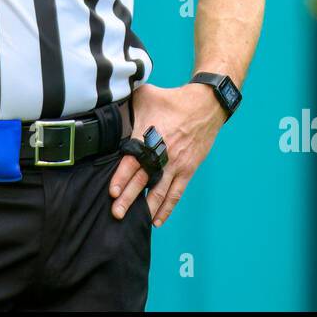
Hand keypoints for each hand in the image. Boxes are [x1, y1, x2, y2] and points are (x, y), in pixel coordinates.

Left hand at [109, 82, 225, 227]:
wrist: (205, 105)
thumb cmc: (173, 100)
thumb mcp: (146, 95)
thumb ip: (127, 102)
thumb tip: (110, 98)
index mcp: (150, 137)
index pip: (132, 161)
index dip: (121, 177)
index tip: (112, 192)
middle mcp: (163, 154)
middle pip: (143, 180)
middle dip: (128, 198)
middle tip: (116, 213)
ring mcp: (176, 164)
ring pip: (159, 190)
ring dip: (146, 207)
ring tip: (134, 221)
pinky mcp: (188, 170)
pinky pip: (176, 193)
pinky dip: (167, 208)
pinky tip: (157, 220)